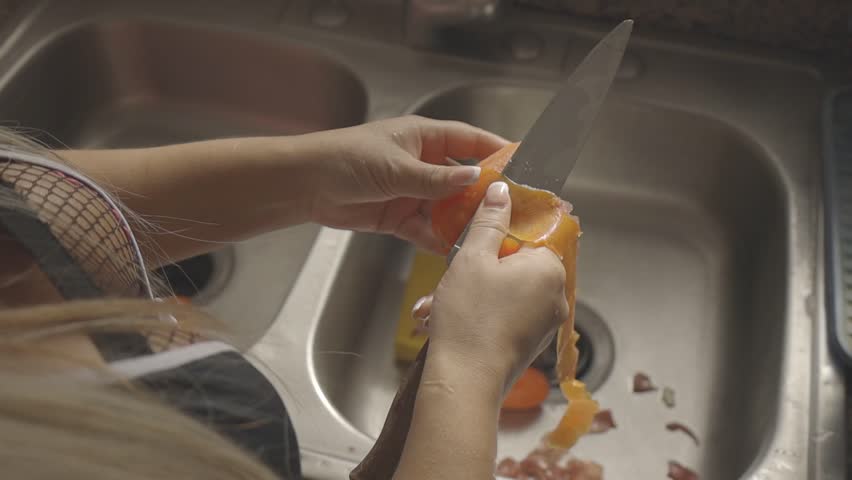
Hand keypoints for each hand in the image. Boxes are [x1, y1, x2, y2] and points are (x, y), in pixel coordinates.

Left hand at [302, 115, 507, 252]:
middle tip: (511, 212)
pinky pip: (426, 229)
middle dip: (483, 196)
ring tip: (487, 238)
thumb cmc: (347, 160)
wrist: (306, 185)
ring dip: (461, 222)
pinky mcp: (399, 217)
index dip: (496, 150)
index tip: (523, 163)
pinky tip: (454, 251)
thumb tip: (475, 181)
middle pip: (462, 180)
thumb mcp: (397, 167)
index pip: (469, 141)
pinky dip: (437, 240)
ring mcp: (412, 192)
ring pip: (446, 208)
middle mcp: (423, 164)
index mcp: (424, 139)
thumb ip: (436, 179)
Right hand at [425, 181, 568, 385]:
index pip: (534, 233)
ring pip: (510, 291)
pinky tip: (451, 318)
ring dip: (477, 290)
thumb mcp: (473, 258)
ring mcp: (545, 323)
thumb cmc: (469, 318)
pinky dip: (483, 312)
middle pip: (520, 263)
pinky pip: (508, 315)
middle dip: (485, 264)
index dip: (504, 229)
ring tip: (441, 300)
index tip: (480, 232)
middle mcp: (556, 296)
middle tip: (455, 269)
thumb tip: (503, 192)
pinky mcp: (531, 343)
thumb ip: (490, 221)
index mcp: (549, 269)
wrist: (466, 380)